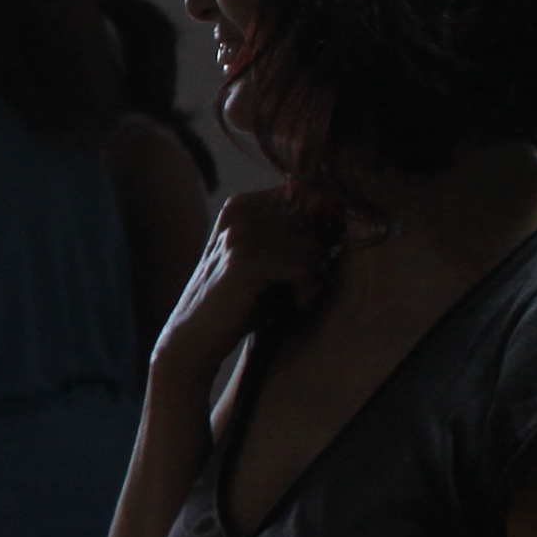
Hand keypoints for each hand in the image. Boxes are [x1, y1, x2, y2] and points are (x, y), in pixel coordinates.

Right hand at [151, 188, 334, 391]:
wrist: (193, 340)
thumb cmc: (239, 302)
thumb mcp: (268, 260)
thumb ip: (298, 234)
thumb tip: (343, 213)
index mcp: (242, 205)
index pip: (308, 197)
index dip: (322, 229)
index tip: (311, 261)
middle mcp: (239, 212)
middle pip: (314, 221)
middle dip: (320, 255)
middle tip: (306, 285)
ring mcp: (239, 234)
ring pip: (313, 245)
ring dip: (316, 276)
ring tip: (300, 297)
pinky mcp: (244, 260)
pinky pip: (304, 267)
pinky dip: (308, 290)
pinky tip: (297, 304)